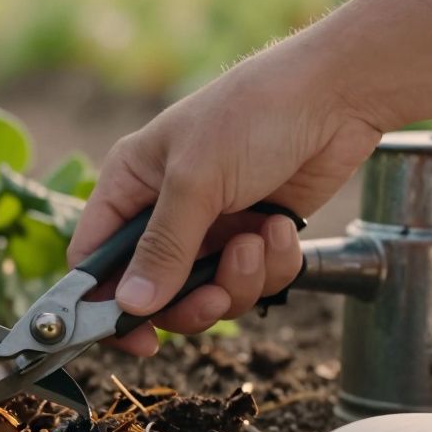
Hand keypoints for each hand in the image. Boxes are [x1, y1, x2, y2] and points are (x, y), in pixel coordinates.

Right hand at [68, 43, 384, 355]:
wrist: (336, 94)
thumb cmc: (252, 114)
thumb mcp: (196, 182)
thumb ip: (163, 248)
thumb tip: (130, 306)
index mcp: (130, 185)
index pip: (94, 259)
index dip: (106, 303)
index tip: (136, 336)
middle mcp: (164, 210)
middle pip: (155, 291)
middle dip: (190, 301)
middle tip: (216, 298)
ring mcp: (210, 226)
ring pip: (207, 292)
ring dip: (239, 278)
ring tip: (258, 240)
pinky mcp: (254, 236)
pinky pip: (253, 281)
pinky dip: (272, 264)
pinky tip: (280, 227)